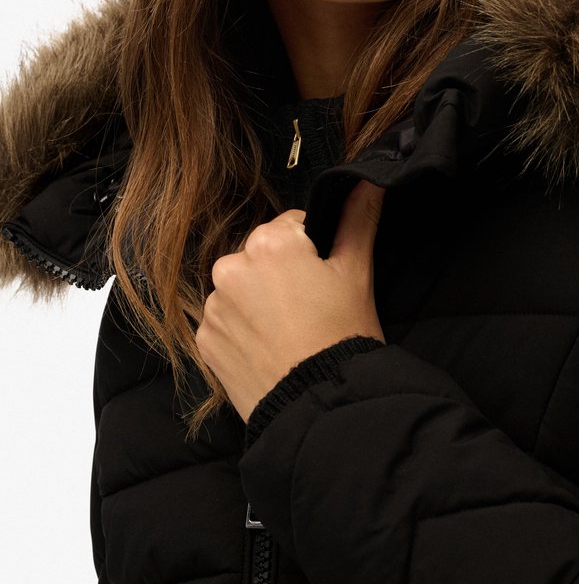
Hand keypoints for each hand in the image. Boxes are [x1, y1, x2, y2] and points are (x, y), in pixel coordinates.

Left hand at [195, 179, 385, 420]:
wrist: (320, 405)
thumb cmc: (343, 335)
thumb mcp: (357, 272)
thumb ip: (358, 218)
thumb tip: (368, 178)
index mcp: (269, 242)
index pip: (292, 227)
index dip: (313, 251)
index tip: (325, 280)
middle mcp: (231, 266)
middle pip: (261, 255)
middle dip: (282, 273)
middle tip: (310, 308)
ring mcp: (214, 306)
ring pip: (241, 288)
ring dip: (259, 301)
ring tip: (290, 332)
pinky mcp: (205, 340)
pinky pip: (225, 321)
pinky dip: (243, 330)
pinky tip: (270, 348)